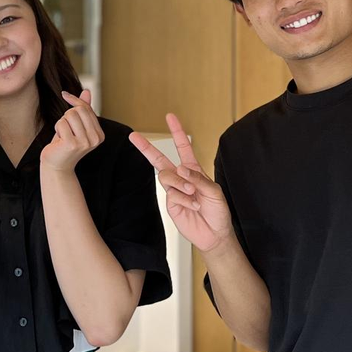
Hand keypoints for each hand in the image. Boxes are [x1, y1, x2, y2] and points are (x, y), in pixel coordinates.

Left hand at [41, 89, 103, 173]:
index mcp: (99, 134)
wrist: (56, 165)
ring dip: (61, 123)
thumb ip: (83, 109)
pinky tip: (59, 141)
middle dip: (67, 116)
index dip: (74, 100)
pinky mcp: (72, 144)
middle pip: (78, 110)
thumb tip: (87, 90)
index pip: (86, 109)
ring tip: (63, 135)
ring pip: (70, 115)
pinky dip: (57, 129)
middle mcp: (95, 139)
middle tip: (65, 129)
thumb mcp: (76, 125)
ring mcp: (85, 142)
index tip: (64, 95)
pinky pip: (61, 124)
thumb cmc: (65, 144)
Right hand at [129, 113, 234, 253]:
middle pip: (160, 159)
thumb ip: (199, 179)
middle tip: (133, 136)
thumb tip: (182, 170)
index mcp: (193, 170)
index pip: (183, 147)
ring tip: (194, 194)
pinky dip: (184, 199)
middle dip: (146, 147)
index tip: (170, 117)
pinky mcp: (170, 204)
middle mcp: (181, 178)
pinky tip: (193, 205)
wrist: (214, 234)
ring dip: (181, 184)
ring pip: (167, 177)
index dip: (177, 132)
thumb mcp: (215, 191)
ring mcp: (174, 190)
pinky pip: (172, 194)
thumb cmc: (218, 211)